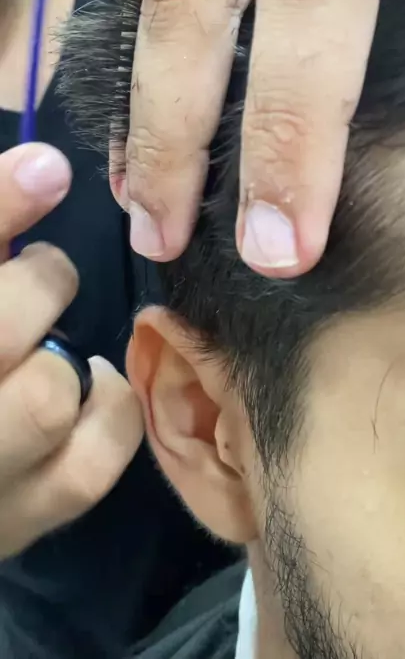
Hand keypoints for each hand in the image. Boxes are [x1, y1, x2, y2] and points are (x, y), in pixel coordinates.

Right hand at [0, 143, 142, 558]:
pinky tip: (91, 390)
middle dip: (38, 287)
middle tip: (47, 276)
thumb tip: (46, 168)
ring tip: (55, 343)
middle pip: (2, 331)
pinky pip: (89, 466)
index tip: (47, 167)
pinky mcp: (18, 523)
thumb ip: (1, 235)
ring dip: (64, 354)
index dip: (2, 206)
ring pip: (47, 396)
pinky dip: (108, 414)